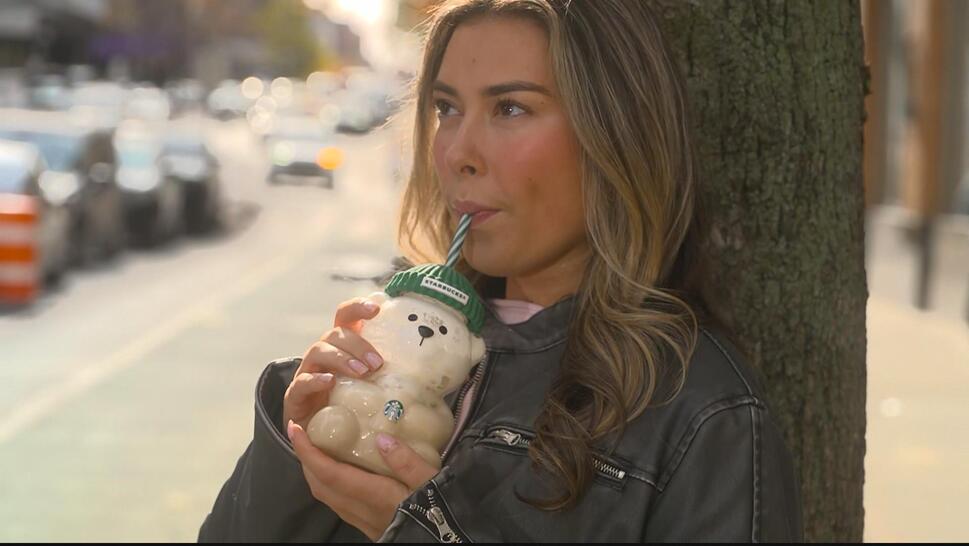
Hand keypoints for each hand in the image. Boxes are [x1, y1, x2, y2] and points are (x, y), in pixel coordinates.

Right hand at [283, 298, 383, 428]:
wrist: (316, 433)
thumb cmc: (347, 404)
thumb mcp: (369, 385)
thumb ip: (386, 375)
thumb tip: (420, 374)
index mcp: (342, 346)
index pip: (346, 317)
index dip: (358, 308)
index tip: (377, 308)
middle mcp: (323, 354)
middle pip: (335, 333)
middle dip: (358, 344)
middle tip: (377, 363)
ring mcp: (307, 372)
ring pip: (318, 351)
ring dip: (342, 358)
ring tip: (362, 373)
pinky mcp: (295, 394)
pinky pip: (302, 381)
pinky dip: (316, 380)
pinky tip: (330, 382)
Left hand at [288, 420, 438, 540]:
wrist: (445, 543)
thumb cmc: (441, 512)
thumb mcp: (432, 481)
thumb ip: (407, 461)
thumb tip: (381, 437)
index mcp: (375, 497)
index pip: (330, 473)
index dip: (308, 452)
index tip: (295, 429)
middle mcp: (362, 511)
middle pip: (321, 485)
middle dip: (306, 459)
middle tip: (304, 433)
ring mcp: (363, 521)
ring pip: (327, 496)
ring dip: (316, 471)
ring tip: (318, 447)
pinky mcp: (368, 525)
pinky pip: (338, 503)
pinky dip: (330, 483)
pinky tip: (341, 469)